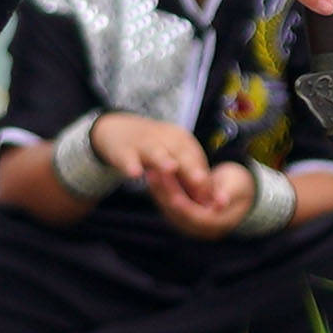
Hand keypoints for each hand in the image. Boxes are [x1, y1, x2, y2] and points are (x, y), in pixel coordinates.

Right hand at [84, 112, 228, 219]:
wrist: (118, 129)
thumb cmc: (154, 149)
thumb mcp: (175, 157)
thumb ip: (190, 178)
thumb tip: (211, 203)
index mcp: (181, 141)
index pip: (197, 160)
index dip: (205, 179)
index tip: (214, 198)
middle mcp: (164, 139)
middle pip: (180, 153)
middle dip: (191, 168)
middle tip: (201, 182)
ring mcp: (143, 143)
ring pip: (155, 152)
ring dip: (163, 160)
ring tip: (171, 169)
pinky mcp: (123, 150)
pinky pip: (127, 157)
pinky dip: (131, 164)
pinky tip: (135, 174)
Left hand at [155, 159, 263, 241]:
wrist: (235, 191)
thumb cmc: (238, 186)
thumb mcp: (236, 187)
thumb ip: (227, 194)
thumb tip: (221, 203)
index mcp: (215, 225)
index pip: (193, 216)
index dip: (182, 202)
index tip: (171, 186)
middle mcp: (199, 229)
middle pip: (177, 213)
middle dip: (165, 194)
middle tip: (155, 173)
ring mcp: (188, 224)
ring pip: (169, 209)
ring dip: (158, 191)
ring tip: (151, 171)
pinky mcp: (180, 216)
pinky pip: (166, 204)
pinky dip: (159, 190)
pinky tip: (152, 173)